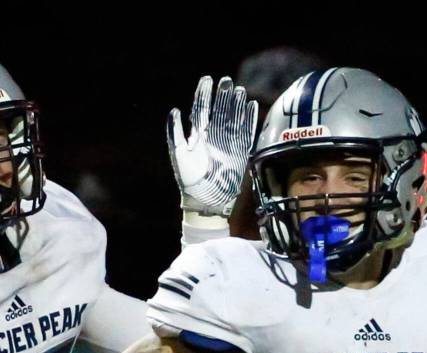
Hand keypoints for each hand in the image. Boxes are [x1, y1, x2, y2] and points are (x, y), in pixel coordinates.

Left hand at [167, 75, 257, 216]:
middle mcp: (213, 136)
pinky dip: (250, 119)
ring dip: (236, 104)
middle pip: (219, 111)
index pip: (202, 109)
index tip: (207, 79)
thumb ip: (175, 132)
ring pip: (233, 118)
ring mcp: (227, 143)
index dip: (204, 94)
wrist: (204, 200)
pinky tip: (252, 106)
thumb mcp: (178, 154)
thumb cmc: (188, 179)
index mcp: (197, 135)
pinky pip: (246, 132)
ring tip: (240, 90)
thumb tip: (174, 110)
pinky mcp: (239, 152)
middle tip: (227, 81)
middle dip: (223, 95)